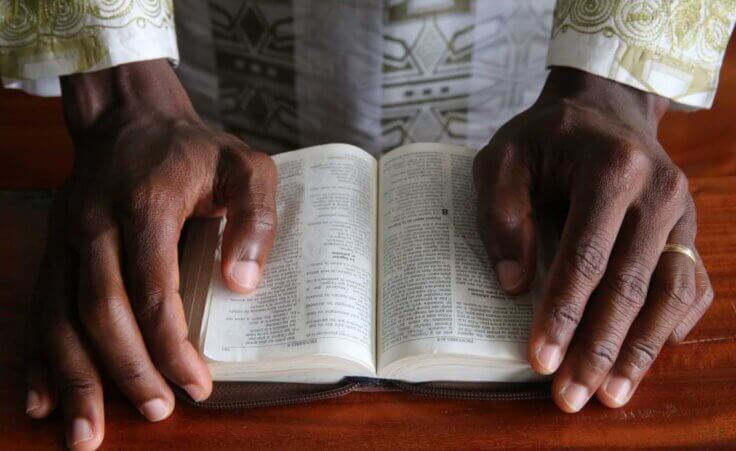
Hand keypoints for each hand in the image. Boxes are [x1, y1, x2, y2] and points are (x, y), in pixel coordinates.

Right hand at [25, 60, 277, 448]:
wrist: (130, 117)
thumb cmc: (194, 149)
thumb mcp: (245, 166)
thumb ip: (255, 217)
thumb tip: (242, 283)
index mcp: (146, 204)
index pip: (153, 289)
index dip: (172, 344)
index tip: (197, 384)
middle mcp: (95, 224)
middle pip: (101, 311)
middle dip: (127, 369)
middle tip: (158, 411)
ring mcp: (67, 237)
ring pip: (59, 317)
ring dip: (73, 378)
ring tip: (86, 434)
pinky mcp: (55, 248)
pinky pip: (39, 307)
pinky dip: (38, 357)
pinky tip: (43, 399)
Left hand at [474, 67, 712, 412]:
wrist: (605, 109)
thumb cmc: (545, 137)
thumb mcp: (502, 157)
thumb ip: (501, 215)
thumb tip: (513, 286)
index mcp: (612, 168)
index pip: (586, 257)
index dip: (562, 313)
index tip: (539, 358)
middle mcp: (658, 193)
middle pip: (630, 286)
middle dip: (598, 348)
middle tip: (570, 396)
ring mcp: (681, 215)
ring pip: (668, 294)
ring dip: (638, 350)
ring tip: (610, 395)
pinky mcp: (687, 231)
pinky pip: (689, 287)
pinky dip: (668, 325)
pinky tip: (642, 357)